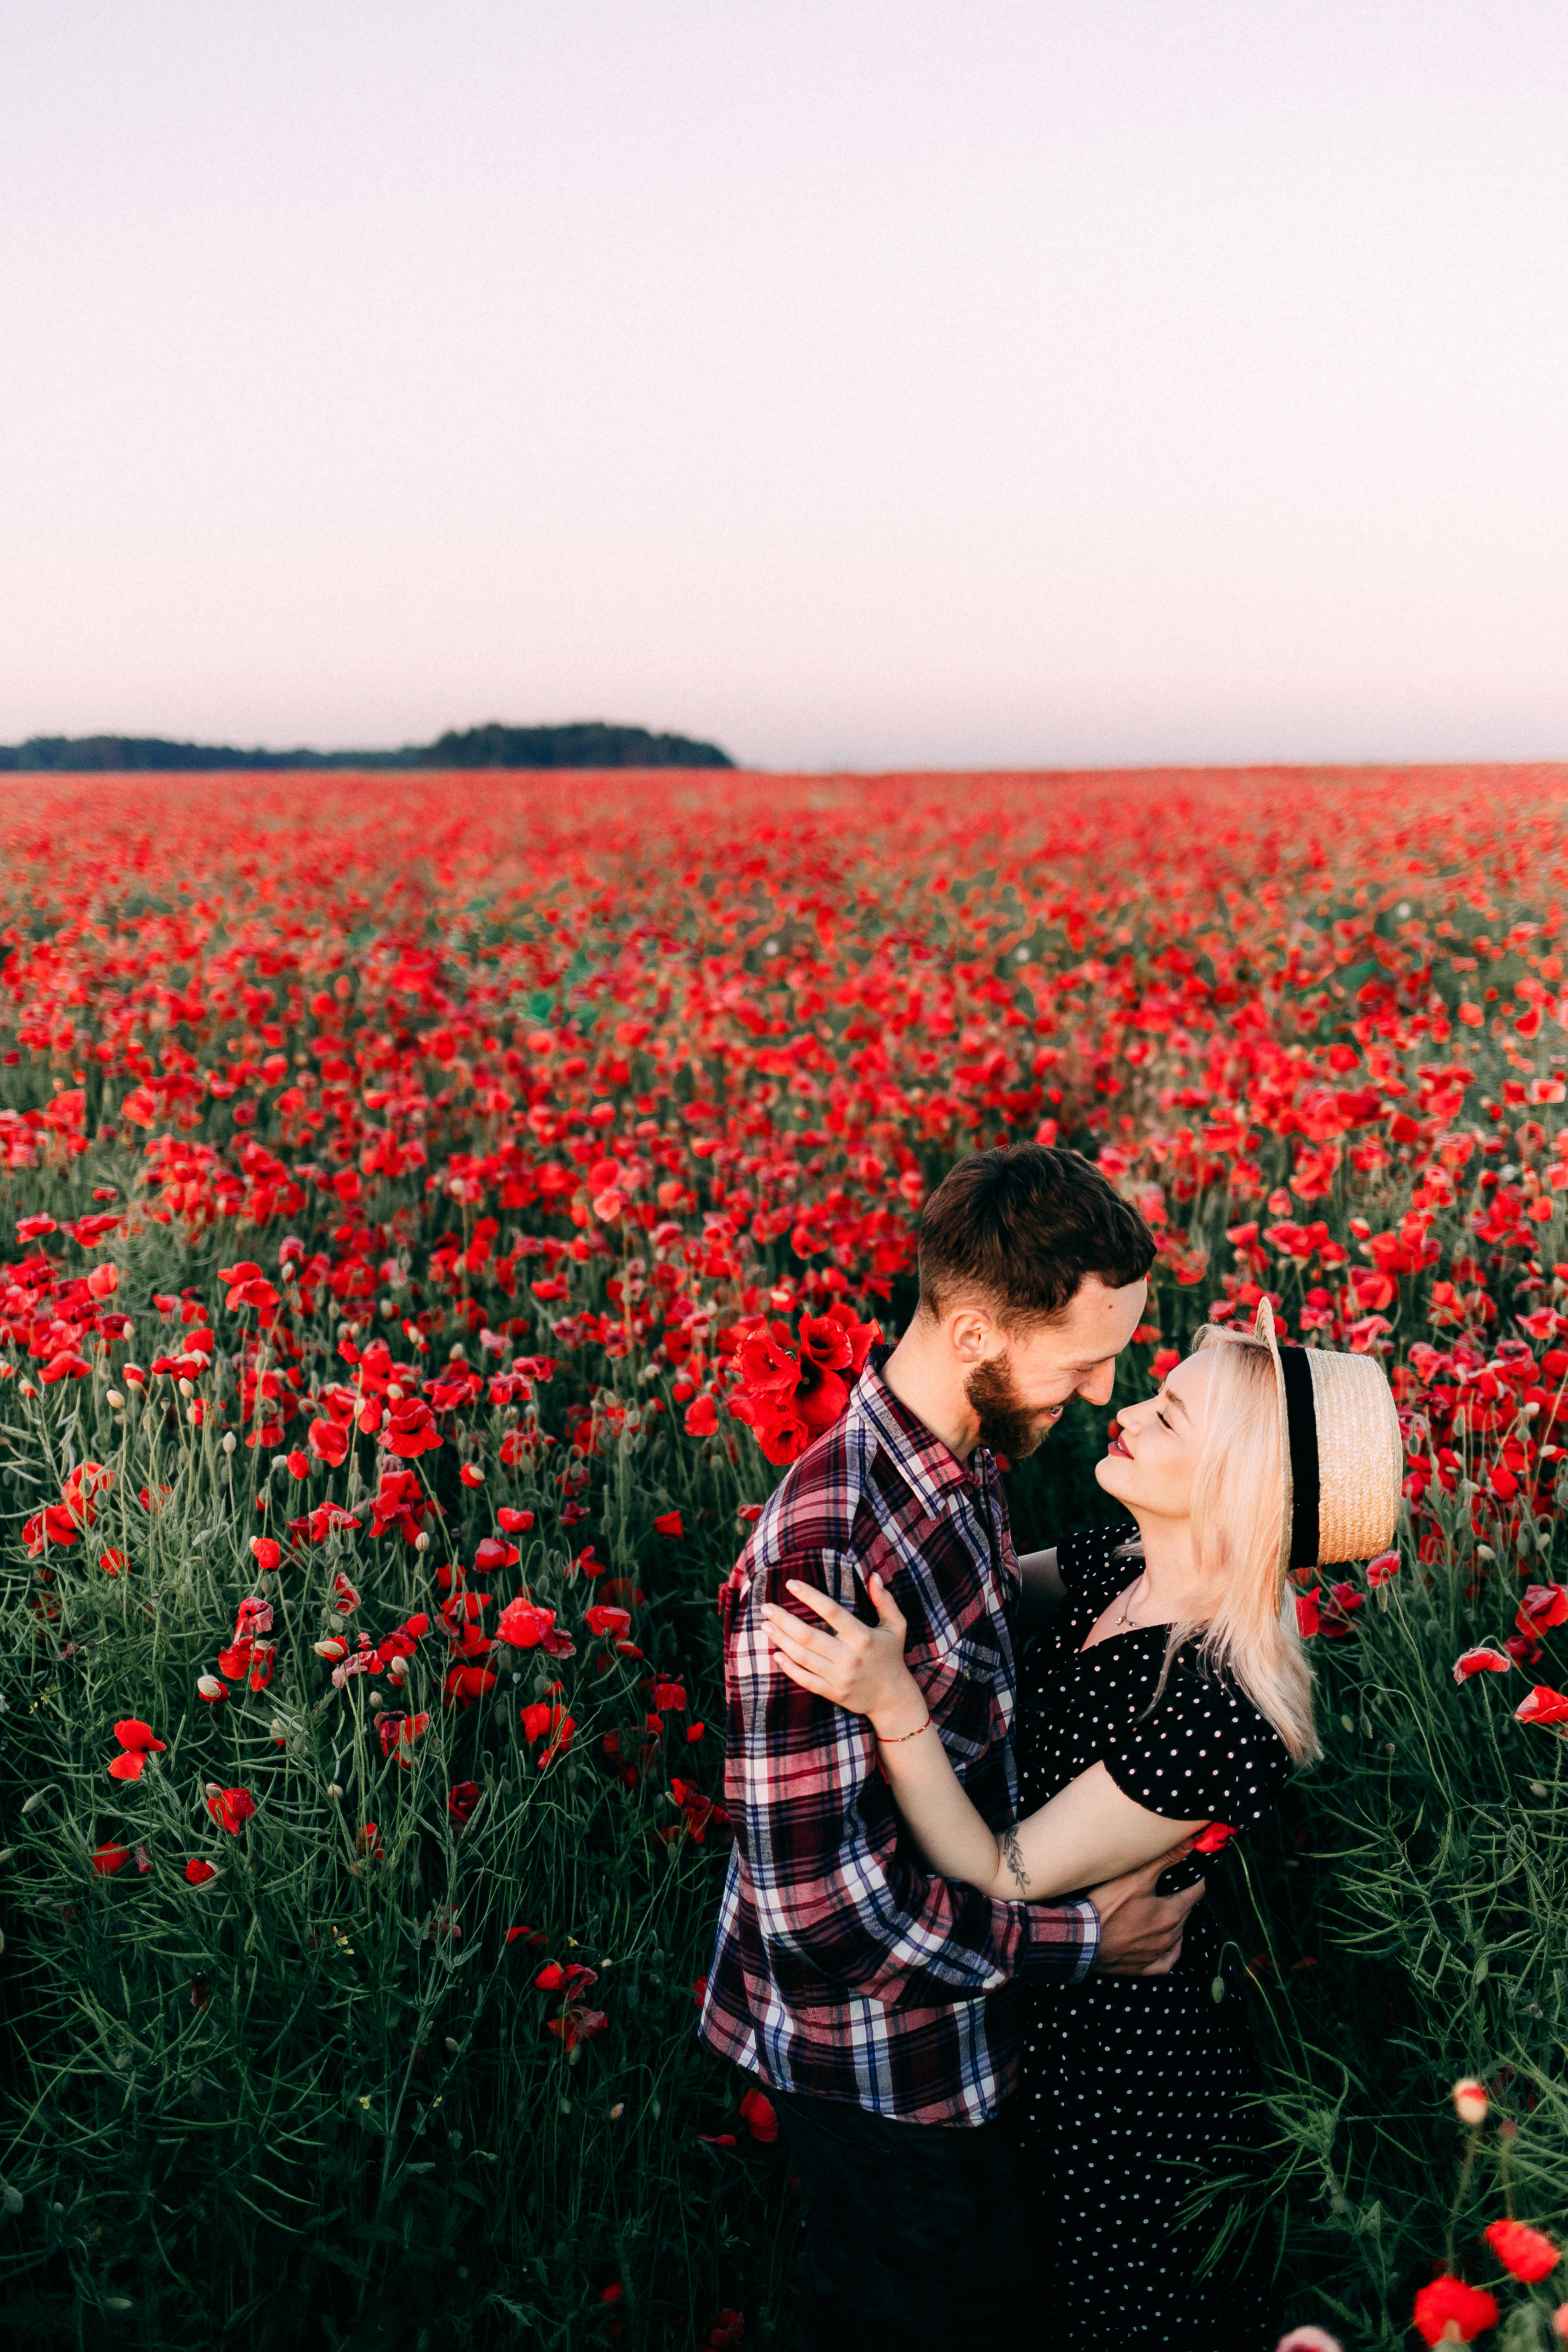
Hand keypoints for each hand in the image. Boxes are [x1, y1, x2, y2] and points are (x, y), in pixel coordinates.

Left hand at [761, 1574, 925, 1734]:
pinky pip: (805, 1680)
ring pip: (803, 1657)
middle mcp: (850, 1657)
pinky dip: (789, 1668)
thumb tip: (874, 1576)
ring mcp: (840, 1677)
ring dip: (781, 1640)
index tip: (791, 1584)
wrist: (893, 1698)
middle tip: (766, 1607)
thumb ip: (885, 1601)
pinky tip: (776, 1654)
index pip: (832, 1612)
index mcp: (863, 1637)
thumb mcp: (896, 1626)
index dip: (810, 1596)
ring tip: (765, 1625)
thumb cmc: (891, 1656)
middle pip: (809, 1636)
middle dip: (784, 1620)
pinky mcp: (833, 1693)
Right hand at [1087, 1844, 1205, 1976]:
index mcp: (1170, 1914)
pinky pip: (1165, 1963)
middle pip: (1185, 1914)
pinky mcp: (1142, 1967)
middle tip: (1178, 1889)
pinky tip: (1169, 1946)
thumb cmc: (1108, 1906)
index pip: (1195, 1894)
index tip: (1196, 1875)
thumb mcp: (1136, 1876)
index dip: (1196, 1882)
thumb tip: (1189, 1845)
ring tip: (1170, 1912)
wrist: (1083, 1938)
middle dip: (1183, 1900)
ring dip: (1176, 1923)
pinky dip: (1170, 1953)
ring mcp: (1156, 1954)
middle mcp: (1168, 1937)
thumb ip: (1164, 1859)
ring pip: (1176, 1937)